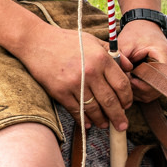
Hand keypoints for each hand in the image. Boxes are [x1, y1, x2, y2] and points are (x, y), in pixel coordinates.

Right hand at [17, 24, 131, 128]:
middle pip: (111, 101)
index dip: (127, 98)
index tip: (127, 105)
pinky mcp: (60, 92)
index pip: (122, 84)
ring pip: (94, 108)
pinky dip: (83, 119)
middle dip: (118, 116)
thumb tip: (129, 67)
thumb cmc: (66, 40)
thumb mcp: (93, 41)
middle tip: (122, 125)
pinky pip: (76, 110)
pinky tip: (88, 123)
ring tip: (105, 125)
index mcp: (101, 58)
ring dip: (101, 120)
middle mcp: (90, 72)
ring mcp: (74, 83)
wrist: (36, 42)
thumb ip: (113, 53)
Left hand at [115, 18, 166, 99]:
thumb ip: (121, 62)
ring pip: (152, 94)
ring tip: (125, 77)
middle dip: (135, 88)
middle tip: (122, 78)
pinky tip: (130, 79)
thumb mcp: (125, 44)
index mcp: (164, 57)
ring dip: (136, 90)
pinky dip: (139, 89)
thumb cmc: (135, 34)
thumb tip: (119, 79)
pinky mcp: (163, 79)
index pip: (155, 80)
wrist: (145, 26)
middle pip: (154, 91)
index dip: (138, 83)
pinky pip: (151, 92)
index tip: (125, 76)